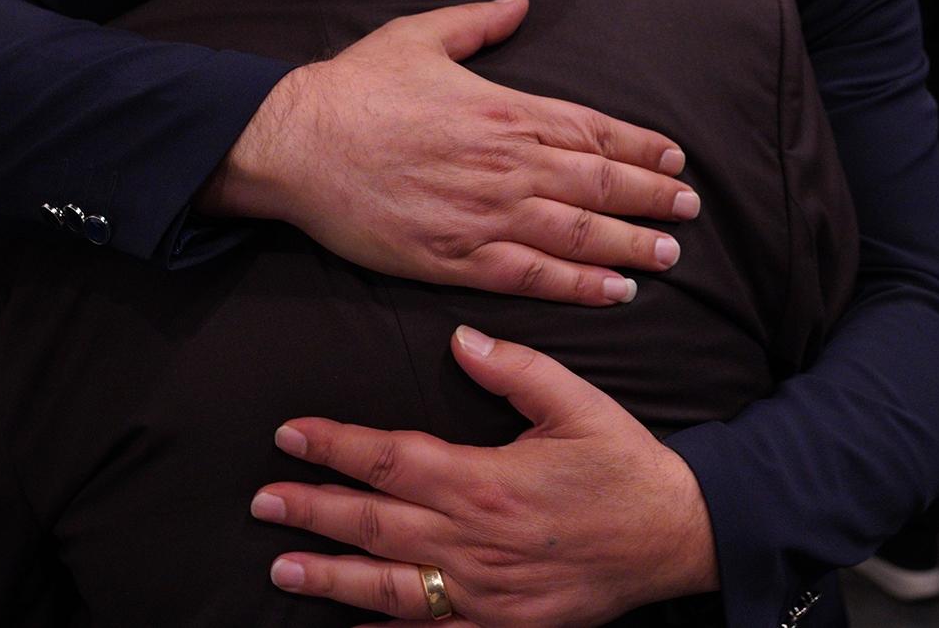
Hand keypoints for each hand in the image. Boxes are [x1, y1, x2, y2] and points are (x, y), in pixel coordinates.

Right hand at [202, 0, 697, 306]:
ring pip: (577, 234)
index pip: (593, 129)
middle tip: (690, 209)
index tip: (676, 158)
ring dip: (630, 245)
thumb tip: (520, 0)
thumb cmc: (354, 86)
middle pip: (599, 183)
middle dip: (651, 196)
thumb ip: (479, 22)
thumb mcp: (420, 35)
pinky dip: (577, 286)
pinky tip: (613, 293)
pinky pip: (531, 276)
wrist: (295, 142)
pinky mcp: (454, 257)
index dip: (641, 146)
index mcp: (505, 109)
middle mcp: (506, 163)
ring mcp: (483, 214)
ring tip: (668, 254)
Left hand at [255, 326, 717, 625]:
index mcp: (486, 480)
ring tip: (281, 570)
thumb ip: (515, 369)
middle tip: (261, 501)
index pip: (391, 460)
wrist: (677, 535)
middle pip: (376, 525)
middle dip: (312, 512)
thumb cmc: (624, 463)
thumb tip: (458, 338)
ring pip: (391, 587)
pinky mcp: (505, 625)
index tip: (289, 436)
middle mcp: (476, 541)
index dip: (335, 447)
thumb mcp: (577, 401)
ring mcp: (487, 592)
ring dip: (331, 578)